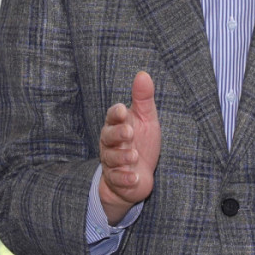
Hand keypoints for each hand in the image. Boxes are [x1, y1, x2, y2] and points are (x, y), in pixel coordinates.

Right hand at [99, 71, 160, 223]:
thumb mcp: (146, 118)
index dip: (116, 114)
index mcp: (118, 124)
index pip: (113, 116)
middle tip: (129, 133)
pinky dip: (125, 178)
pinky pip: (117, 179)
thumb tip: (143, 74)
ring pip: (111, 158)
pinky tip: (134, 177)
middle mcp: (111, 142)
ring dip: (122, 157)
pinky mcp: (117, 180)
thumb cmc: (142, 141)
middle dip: (118, 134)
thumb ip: (143, 98)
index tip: (123, 111)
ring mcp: (112, 162)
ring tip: (134, 155)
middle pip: (108, 136)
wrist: (139, 173)